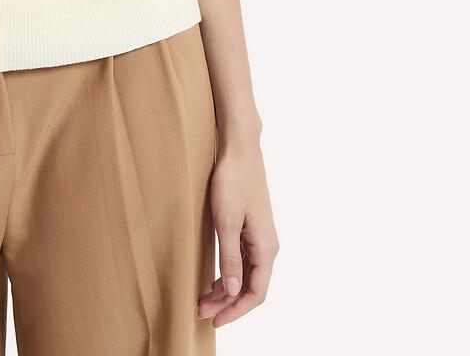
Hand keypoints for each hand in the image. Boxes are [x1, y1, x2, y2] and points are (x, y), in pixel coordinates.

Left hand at [197, 137, 278, 326]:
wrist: (239, 150)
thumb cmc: (232, 181)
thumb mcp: (226, 221)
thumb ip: (229, 257)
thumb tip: (231, 291)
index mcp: (266, 248)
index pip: (255, 293)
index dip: (235, 311)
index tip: (214, 321)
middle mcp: (268, 246)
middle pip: (250, 287)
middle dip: (227, 304)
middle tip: (201, 312)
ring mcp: (260, 237)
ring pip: (246, 275)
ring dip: (226, 290)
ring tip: (203, 300)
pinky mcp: (251, 229)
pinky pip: (243, 261)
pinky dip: (228, 273)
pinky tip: (213, 279)